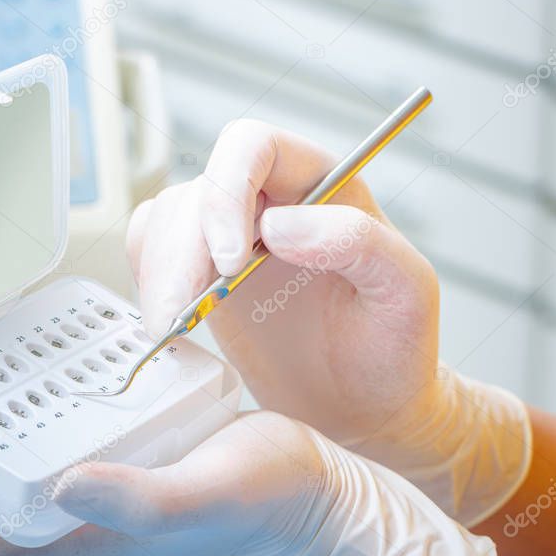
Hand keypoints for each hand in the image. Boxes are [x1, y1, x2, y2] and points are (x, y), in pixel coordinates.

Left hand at [0, 369, 495, 555]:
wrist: (308, 485)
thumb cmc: (262, 501)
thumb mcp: (201, 497)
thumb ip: (134, 501)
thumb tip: (64, 485)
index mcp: (76, 534)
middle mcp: (68, 505)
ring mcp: (85, 468)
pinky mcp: (109, 436)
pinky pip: (41, 407)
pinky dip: (15, 371)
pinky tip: (18, 334)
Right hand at [128, 120, 531, 524]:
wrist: (369, 408)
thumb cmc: (396, 349)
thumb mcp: (405, 291)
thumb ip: (358, 242)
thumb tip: (277, 224)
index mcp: (323, 185)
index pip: (254, 147)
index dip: (228, 193)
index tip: (230, 262)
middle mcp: (273, 201)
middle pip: (200, 190)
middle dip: (181, 250)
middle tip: (182, 313)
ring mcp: (235, 239)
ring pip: (168, 219)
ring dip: (160, 271)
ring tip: (173, 326)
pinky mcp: (206, 277)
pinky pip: (155, 251)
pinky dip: (150, 281)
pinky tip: (171, 320)